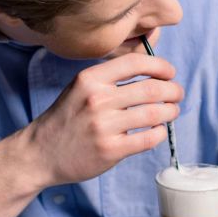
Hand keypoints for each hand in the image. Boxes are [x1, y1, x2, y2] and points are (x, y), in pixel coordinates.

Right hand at [26, 52, 182, 185]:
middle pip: (152, 89)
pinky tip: (158, 130)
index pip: (136, 63)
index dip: (161, 66)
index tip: (170, 73)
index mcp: (90, 79)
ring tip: (172, 111)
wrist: (39, 153)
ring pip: (155, 113)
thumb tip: (154, 67)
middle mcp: (97, 100)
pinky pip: (149, 138)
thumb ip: (112, 77)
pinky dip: (160, 132)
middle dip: (173, 90)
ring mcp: (104, 126)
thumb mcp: (81, 87)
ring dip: (171, 111)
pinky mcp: (110, 150)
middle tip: (178, 94)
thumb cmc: (67, 118)